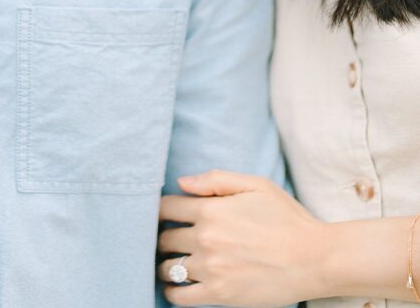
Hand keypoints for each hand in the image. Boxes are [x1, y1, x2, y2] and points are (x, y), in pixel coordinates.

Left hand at [157, 169, 327, 306]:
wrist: (315, 258)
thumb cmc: (287, 218)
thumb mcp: (255, 185)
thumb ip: (215, 180)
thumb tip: (180, 182)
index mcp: (211, 209)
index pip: (166, 207)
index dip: (162, 210)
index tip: (166, 215)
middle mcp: (206, 238)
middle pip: (164, 238)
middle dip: (163, 236)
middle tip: (169, 239)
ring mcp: (211, 268)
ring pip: (168, 267)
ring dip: (166, 264)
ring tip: (172, 262)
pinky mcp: (220, 295)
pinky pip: (180, 296)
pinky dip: (172, 292)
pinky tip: (176, 287)